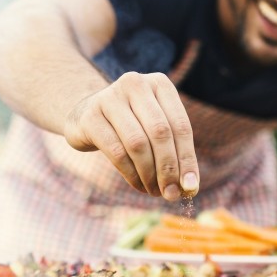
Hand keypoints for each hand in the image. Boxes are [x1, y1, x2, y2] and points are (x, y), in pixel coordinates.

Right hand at [63, 71, 199, 200]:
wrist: (85, 115)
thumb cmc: (130, 125)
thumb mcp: (154, 129)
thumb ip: (174, 152)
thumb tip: (190, 187)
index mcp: (159, 83)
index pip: (180, 125)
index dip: (187, 159)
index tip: (190, 186)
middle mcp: (135, 83)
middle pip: (160, 133)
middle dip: (168, 168)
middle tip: (171, 194)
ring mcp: (110, 97)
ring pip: (138, 143)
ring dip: (149, 174)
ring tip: (154, 191)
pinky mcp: (90, 116)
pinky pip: (116, 151)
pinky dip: (131, 174)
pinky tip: (138, 184)